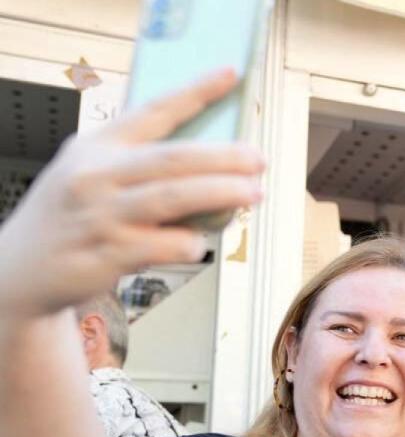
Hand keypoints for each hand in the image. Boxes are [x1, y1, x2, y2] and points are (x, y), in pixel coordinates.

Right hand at [0, 70, 264, 321]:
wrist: (19, 270)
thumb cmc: (70, 218)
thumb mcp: (90, 173)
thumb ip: (140, 166)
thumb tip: (212, 167)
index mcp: (97, 146)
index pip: (154, 111)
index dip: (196, 92)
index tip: (230, 75)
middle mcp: (96, 175)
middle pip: (173, 158)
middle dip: (224, 157)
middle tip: (257, 159)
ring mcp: (100, 215)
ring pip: (172, 198)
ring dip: (220, 194)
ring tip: (253, 193)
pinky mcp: (105, 254)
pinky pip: (160, 245)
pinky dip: (187, 242)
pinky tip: (199, 242)